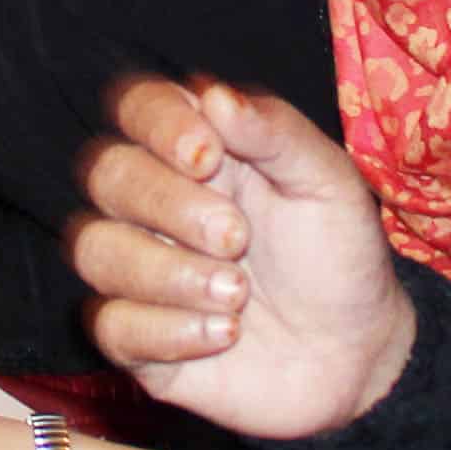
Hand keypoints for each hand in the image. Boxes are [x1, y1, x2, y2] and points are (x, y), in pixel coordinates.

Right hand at [66, 75, 416, 441]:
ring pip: (95, 249)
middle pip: (106, 174)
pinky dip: (166, 330)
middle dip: (169, 205)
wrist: (355, 354)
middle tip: (238, 238)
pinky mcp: (136, 336)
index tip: (207, 155)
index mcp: (197, 148)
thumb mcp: (328, 183)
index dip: (157, 122)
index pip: (138, 105)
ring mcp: (139, 269)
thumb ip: (276, 132)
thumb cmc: (338, 256)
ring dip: (167, 273)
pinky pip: (109, 324)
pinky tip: (224, 336)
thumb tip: (215, 95)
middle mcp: (154, 202)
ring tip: (237, 295)